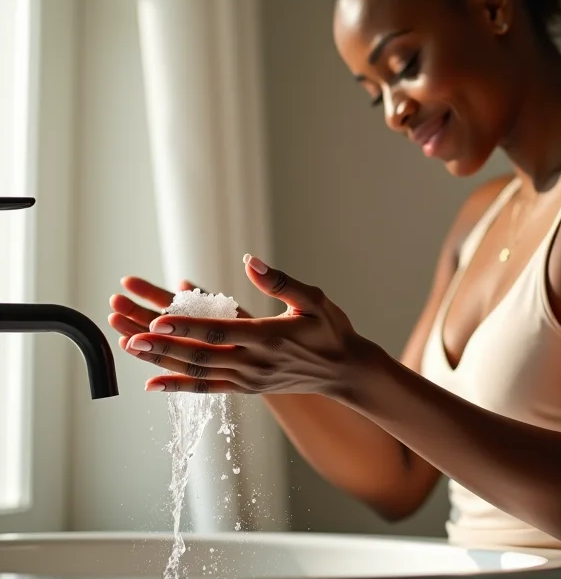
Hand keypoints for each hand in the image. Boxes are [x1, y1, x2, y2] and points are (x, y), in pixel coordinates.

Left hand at [119, 256, 361, 395]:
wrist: (345, 372)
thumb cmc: (331, 331)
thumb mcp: (313, 299)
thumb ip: (280, 281)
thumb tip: (250, 260)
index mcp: (270, 338)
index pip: (220, 333)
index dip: (186, 328)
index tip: (156, 321)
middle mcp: (256, 363)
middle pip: (200, 356)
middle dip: (161, 346)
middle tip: (126, 335)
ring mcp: (249, 380)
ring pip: (198, 373)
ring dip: (162, 362)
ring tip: (130, 349)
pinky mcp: (247, 389)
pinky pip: (207, 389)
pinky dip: (178, 386)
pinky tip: (153, 383)